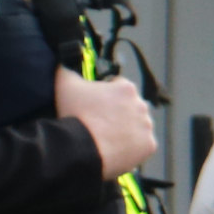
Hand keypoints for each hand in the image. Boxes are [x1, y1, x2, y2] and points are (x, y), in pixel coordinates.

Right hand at [56, 64, 157, 179]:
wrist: (82, 148)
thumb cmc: (75, 115)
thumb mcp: (65, 84)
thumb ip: (66, 69)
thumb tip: (64, 64)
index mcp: (126, 88)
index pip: (119, 87)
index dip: (106, 95)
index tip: (96, 106)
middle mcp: (142, 104)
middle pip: (130, 107)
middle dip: (119, 113)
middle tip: (101, 123)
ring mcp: (147, 126)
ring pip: (138, 126)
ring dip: (127, 130)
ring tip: (108, 138)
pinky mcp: (149, 145)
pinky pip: (143, 146)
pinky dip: (133, 148)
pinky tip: (117, 149)